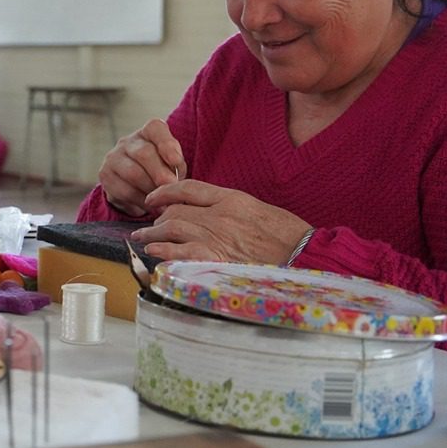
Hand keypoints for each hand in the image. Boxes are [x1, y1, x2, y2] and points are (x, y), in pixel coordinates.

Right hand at [96, 118, 186, 216]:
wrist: (136, 188)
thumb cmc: (160, 172)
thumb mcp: (172, 166)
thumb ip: (175, 167)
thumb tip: (175, 183)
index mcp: (148, 132)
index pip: (155, 129)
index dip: (166, 144)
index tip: (176, 161)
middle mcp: (128, 142)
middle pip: (144, 153)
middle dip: (160, 173)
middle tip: (171, 187)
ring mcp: (113, 157)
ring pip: (133, 174)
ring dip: (151, 190)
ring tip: (164, 201)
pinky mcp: (105, 175)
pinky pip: (124, 190)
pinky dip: (141, 201)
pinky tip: (151, 207)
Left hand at [130, 180, 309, 265]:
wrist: (304, 254)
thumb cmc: (287, 234)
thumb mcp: (258, 209)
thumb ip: (230, 207)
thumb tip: (207, 210)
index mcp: (231, 198)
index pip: (188, 188)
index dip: (165, 191)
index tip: (154, 197)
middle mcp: (220, 215)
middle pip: (176, 210)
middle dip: (157, 216)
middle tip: (149, 223)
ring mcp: (217, 237)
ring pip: (173, 229)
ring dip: (153, 233)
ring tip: (142, 237)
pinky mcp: (217, 259)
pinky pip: (181, 253)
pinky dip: (164, 251)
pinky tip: (154, 251)